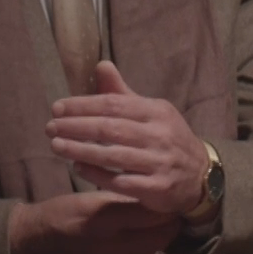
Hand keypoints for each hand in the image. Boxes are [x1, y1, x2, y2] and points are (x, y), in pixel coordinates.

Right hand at [8, 191, 181, 253]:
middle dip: (167, 227)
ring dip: (153, 241)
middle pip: (155, 239)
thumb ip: (124, 201)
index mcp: (103, 220)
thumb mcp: (91, 197)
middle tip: (171, 217)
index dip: (167, 210)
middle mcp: (108, 248)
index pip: (151, 216)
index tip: (174, 203)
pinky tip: (132, 245)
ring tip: (153, 229)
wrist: (34, 245)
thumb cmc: (63, 212)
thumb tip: (154, 200)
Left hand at [46, 61, 210, 215]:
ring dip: (81, 150)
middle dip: (76, 127)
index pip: (113, 104)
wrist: (203, 176)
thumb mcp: (151, 112)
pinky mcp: (158, 189)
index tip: (56, 108)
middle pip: (110, 128)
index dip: (83, 105)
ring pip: (114, 155)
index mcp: (156, 111)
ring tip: (56, 146)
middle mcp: (159, 135)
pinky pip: (122, 182)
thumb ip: (122, 93)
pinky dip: (98, 175)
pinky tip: (78, 168)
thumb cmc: (168, 139)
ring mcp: (160, 163)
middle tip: (49, 128)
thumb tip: (100, 65)